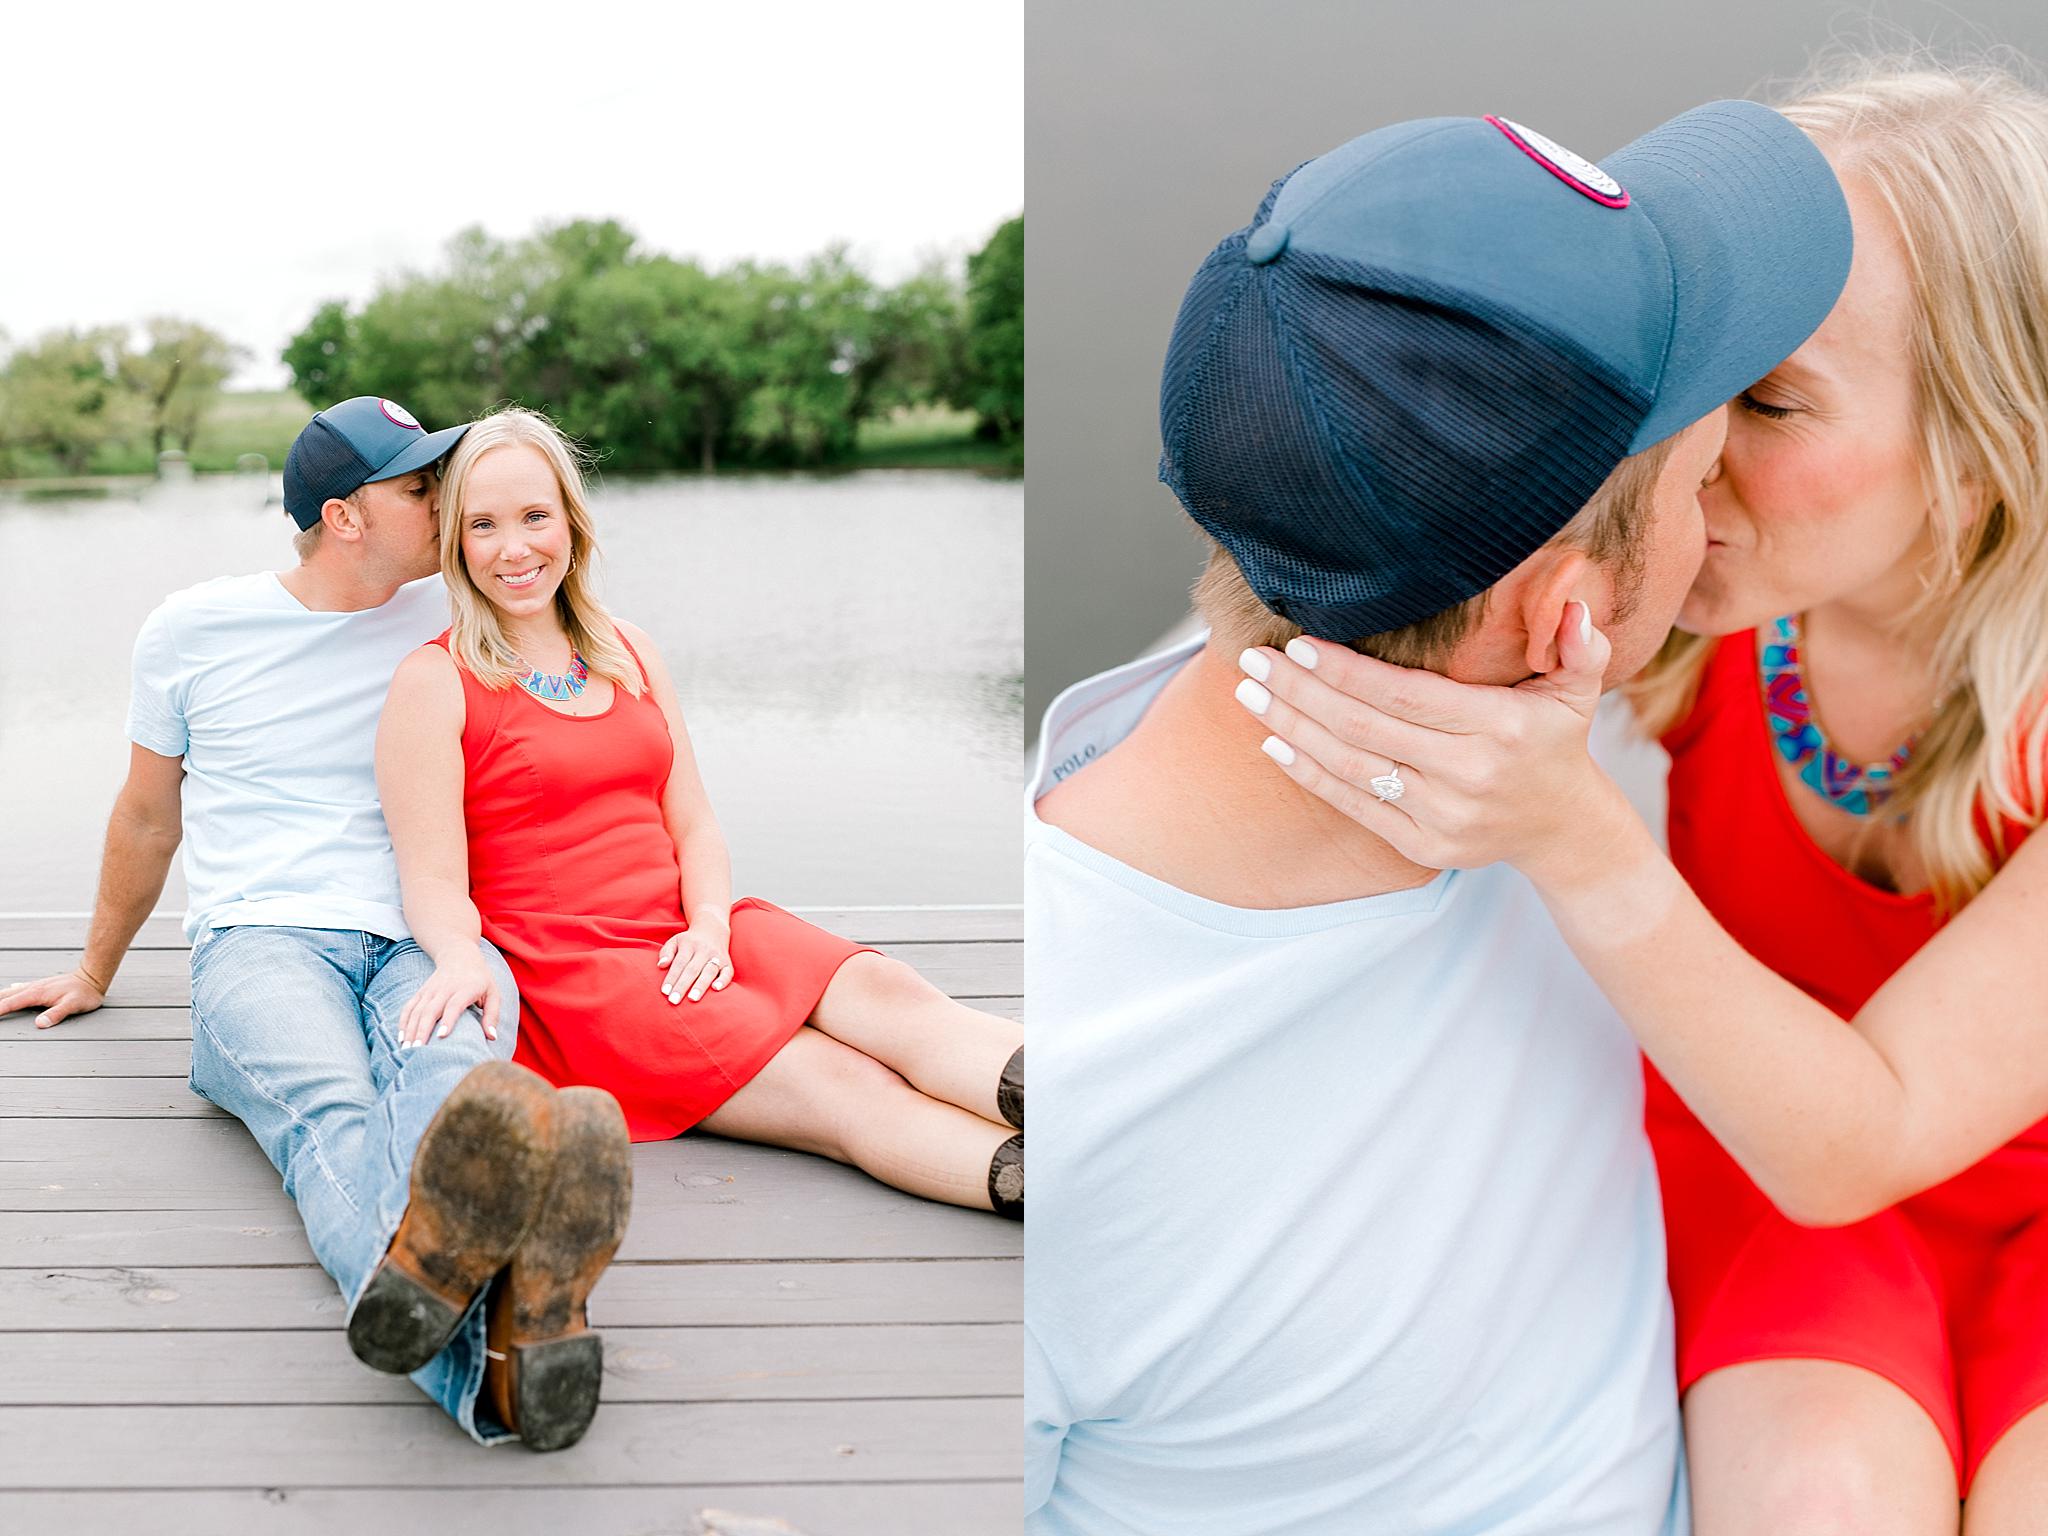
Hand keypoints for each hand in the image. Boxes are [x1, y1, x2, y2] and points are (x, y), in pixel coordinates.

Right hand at [0, 969, 106, 1029]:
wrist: (92, 977)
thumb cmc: (85, 993)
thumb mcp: (74, 1005)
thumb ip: (57, 1014)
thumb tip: (39, 1024)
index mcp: (36, 994)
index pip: (9, 1004)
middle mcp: (32, 988)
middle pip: (4, 997)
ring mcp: (35, 986)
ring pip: (9, 992)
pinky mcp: (40, 987)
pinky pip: (18, 989)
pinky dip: (8, 993)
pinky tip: (7, 992)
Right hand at [396, 951, 500, 1049]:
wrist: (459, 955)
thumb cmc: (480, 979)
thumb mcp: (493, 993)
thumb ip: (492, 1015)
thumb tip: (492, 1038)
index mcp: (465, 989)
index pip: (454, 1005)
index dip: (448, 1020)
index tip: (442, 1036)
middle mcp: (445, 989)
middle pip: (430, 1010)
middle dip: (422, 1030)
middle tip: (417, 1050)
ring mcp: (430, 990)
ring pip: (417, 1010)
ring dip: (410, 1030)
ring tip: (407, 1049)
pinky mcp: (421, 992)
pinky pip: (409, 1007)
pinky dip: (404, 1022)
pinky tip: (401, 1037)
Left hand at [658, 926, 732, 1003]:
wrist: (713, 929)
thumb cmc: (689, 941)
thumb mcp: (675, 941)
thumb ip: (666, 953)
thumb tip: (661, 965)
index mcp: (689, 945)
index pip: (679, 963)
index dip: (672, 977)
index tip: (665, 992)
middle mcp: (704, 950)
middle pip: (692, 969)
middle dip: (683, 986)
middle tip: (674, 1000)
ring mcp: (717, 956)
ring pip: (709, 971)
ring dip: (701, 985)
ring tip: (692, 999)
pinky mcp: (727, 963)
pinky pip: (728, 972)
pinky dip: (723, 980)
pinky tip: (716, 989)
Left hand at [1235, 602, 1621, 884]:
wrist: (1562, 830)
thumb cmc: (1555, 743)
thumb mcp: (1579, 692)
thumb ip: (1582, 648)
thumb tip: (1578, 606)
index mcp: (1500, 728)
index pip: (1406, 696)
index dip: (1348, 672)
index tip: (1300, 644)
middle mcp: (1468, 776)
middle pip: (1365, 729)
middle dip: (1301, 692)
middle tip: (1253, 659)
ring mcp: (1442, 817)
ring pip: (1350, 767)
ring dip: (1291, 729)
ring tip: (1249, 694)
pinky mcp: (1421, 847)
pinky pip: (1353, 806)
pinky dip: (1308, 774)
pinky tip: (1272, 743)